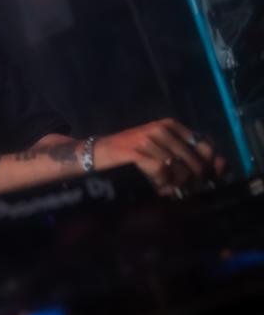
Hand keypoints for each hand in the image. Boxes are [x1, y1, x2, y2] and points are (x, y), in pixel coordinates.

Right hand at [94, 118, 226, 196]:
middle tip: (178, 190)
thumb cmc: (132, 156)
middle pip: (196, 163)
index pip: (206, 147)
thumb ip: (188, 159)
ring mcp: (149, 139)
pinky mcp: (137, 152)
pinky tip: (152, 185)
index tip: (203, 182)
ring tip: (162, 187)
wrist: (97, 154)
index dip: (210, 168)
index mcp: (171, 125)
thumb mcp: (161, 152)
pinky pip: (162, 173)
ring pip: (180, 172)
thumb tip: (218, 171)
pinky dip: (160, 185)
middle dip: (192, 183)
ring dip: (173, 186)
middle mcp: (162, 129)